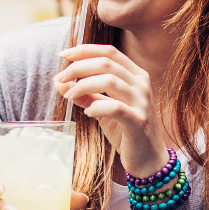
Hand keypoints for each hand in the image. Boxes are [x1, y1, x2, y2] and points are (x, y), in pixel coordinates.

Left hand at [56, 44, 168, 176]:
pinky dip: (97, 106)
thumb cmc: (126, 131)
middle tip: (60, 77)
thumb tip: (59, 81)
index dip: (85, 49)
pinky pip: (115, 107)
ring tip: (70, 96)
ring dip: (83, 85)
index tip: (64, 54)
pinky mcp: (138, 121)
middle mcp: (141, 84)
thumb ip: (85, 93)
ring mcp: (142, 102)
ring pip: (109, 81)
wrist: (149, 159)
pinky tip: (88, 112)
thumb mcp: (103, 108)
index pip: (109, 52)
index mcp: (136, 75)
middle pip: (106, 63)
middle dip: (78, 67)